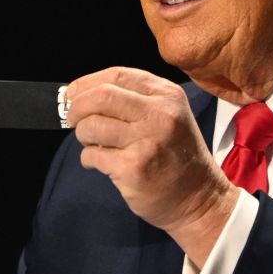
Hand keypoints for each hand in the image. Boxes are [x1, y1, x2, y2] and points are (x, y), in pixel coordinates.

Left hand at [66, 67, 237, 267]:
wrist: (199, 198)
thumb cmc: (178, 156)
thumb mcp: (170, 115)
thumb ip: (135, 101)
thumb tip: (83, 95)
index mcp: (166, 95)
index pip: (117, 75)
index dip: (87, 84)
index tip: (73, 94)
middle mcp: (159, 114)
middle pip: (100, 96)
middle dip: (77, 107)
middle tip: (73, 119)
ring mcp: (147, 141)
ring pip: (91, 126)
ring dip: (82, 135)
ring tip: (93, 144)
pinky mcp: (134, 168)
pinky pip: (93, 155)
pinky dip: (89, 159)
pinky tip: (102, 164)